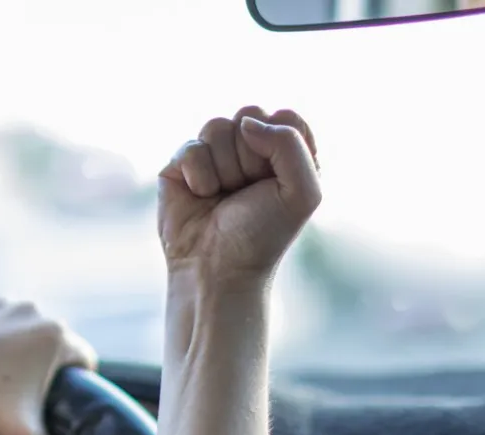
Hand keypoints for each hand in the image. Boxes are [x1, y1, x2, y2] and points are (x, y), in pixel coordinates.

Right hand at [158, 106, 320, 285]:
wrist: (217, 270)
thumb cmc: (262, 235)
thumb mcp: (302, 192)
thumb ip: (290, 144)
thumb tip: (245, 124)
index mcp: (284, 153)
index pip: (286, 117)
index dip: (281, 145)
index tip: (277, 181)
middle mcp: (249, 149)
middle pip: (249, 115)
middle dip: (250, 157)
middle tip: (247, 191)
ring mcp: (214, 154)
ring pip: (216, 126)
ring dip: (225, 170)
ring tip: (224, 196)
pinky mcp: (182, 164)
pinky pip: (191, 147)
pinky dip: (200, 177)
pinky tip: (201, 198)